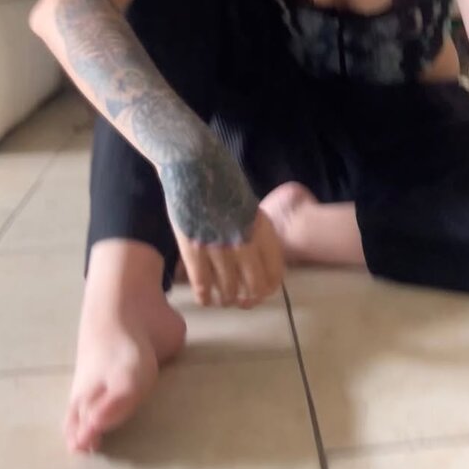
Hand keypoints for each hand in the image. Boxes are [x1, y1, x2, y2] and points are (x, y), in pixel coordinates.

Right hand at [159, 135, 284, 308]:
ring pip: (227, 290)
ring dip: (225, 299)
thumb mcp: (250, 208)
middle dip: (248, 299)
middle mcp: (245, 241)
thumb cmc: (223, 184)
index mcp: (263, 229)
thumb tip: (258, 265)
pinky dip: (205, 296)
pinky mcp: (193, 249)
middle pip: (253, 288)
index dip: (268, 290)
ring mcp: (219, 247)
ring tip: (222, 300)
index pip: (275, 273)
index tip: (260, 293)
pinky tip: (205, 298)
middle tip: (240, 301)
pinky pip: (202, 285)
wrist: (195, 167)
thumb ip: (256, 235)